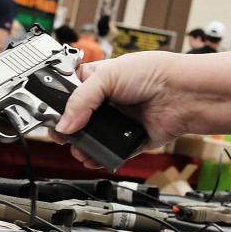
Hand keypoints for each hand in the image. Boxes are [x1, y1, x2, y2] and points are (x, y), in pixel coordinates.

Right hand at [53, 47, 230, 169]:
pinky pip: (111, 154)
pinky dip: (101, 158)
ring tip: (79, 149)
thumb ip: (80, 101)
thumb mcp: (107, 77)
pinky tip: (93, 158)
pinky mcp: (130, 141)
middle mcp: (107, 101)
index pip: (68, 93)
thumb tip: (64, 124)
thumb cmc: (152, 73)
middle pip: (77, 120)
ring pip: (92, 139)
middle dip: (68, 130)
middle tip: (63, 135)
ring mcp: (118, 122)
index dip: (57, 105)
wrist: (181, 94)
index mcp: (97, 79)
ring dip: (82, 147)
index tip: (50, 115)